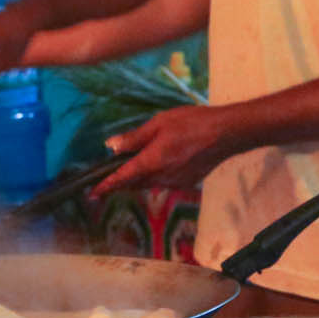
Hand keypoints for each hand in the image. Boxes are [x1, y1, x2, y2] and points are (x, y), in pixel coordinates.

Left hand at [94, 104, 241, 194]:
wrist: (226, 133)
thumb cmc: (191, 123)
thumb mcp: (159, 123)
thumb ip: (134, 138)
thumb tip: (111, 146)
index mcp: (151, 162)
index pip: (122, 178)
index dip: (106, 186)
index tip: (92, 195)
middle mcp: (161, 178)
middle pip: (134, 183)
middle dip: (121, 181)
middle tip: (109, 175)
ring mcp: (176, 182)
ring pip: (149, 183)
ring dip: (139, 178)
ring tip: (134, 166)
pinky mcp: (187, 182)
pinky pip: (164, 181)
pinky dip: (155, 175)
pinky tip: (161, 162)